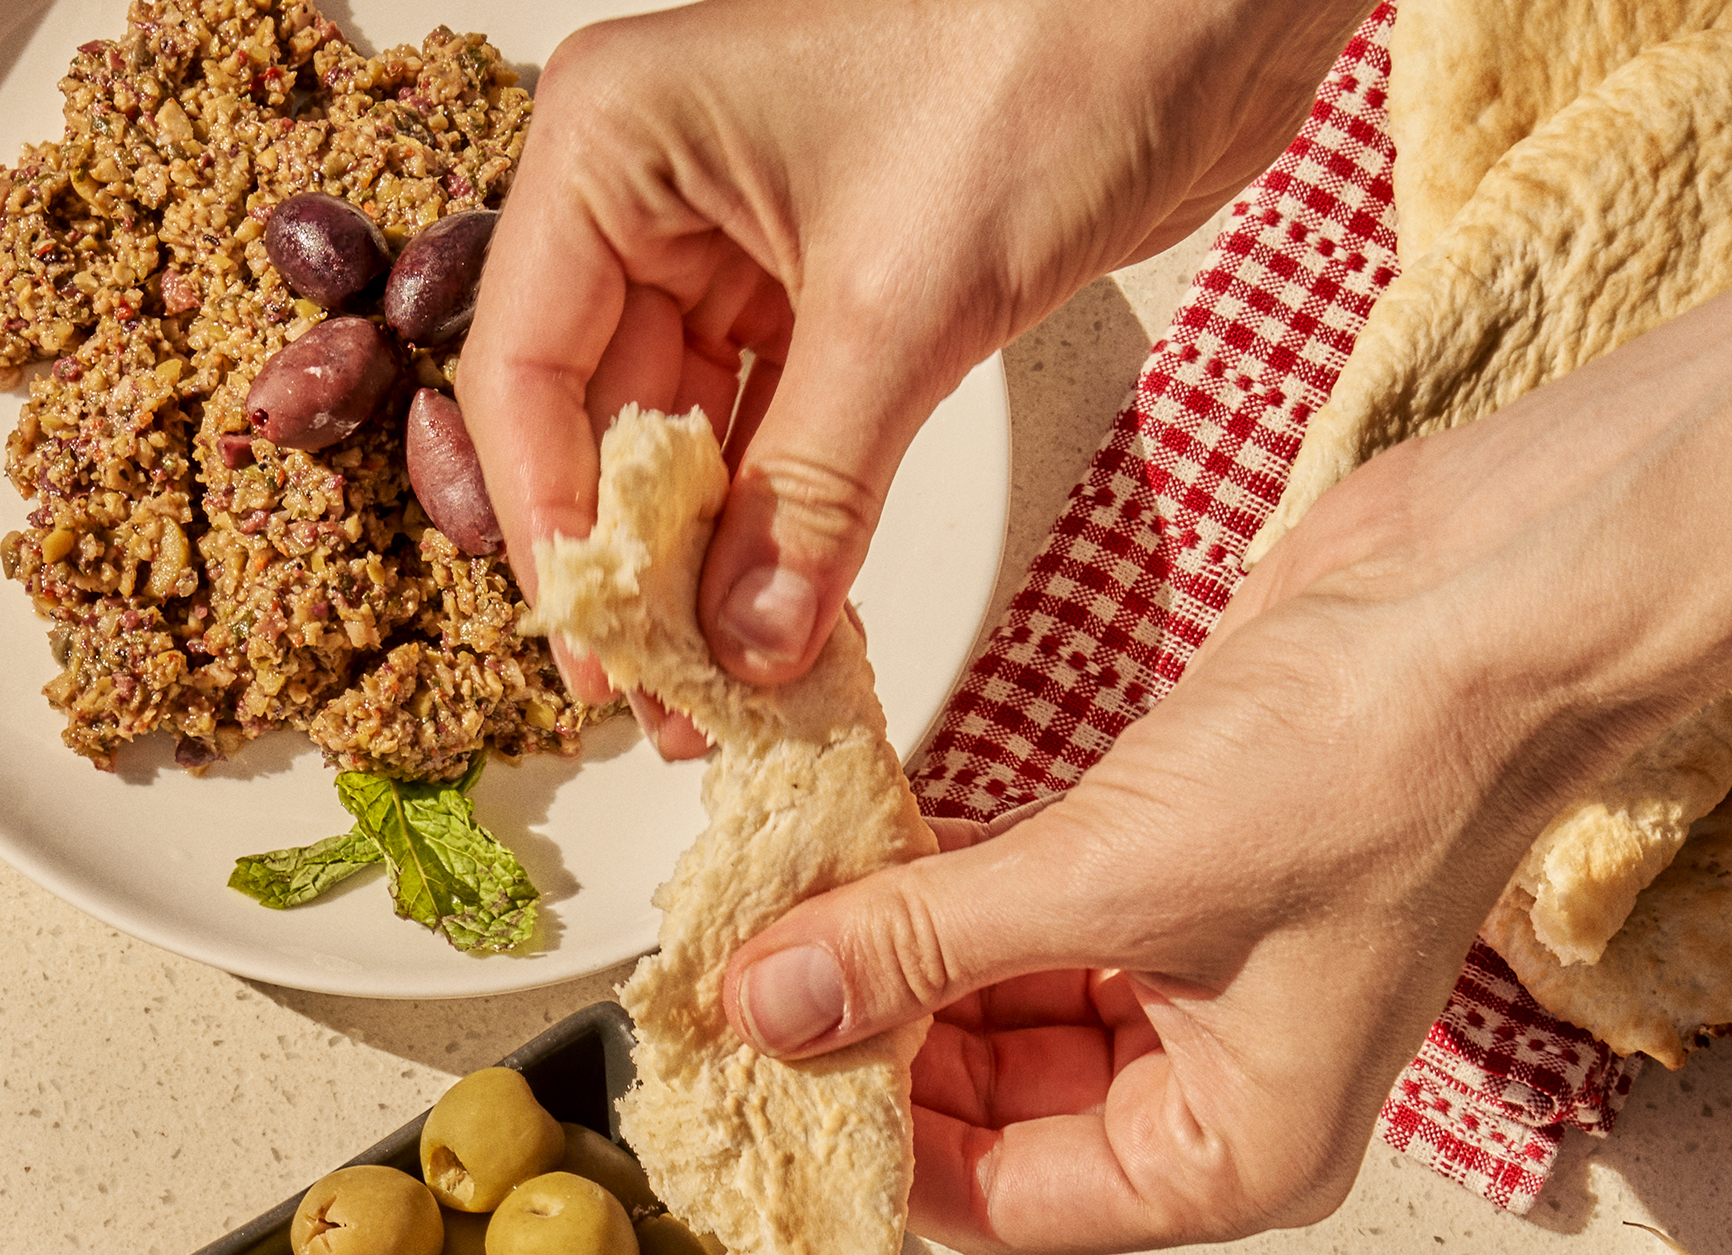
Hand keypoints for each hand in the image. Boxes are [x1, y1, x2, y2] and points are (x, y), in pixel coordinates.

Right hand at [461, 0, 1356, 701]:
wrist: (1204, 10)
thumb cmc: (1048, 56)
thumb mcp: (904, 300)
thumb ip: (813, 490)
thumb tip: (745, 646)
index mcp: (615, 144)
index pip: (528, 370)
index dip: (557, 530)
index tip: (599, 660)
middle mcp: (656, 188)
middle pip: (599, 417)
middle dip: (641, 569)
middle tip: (667, 708)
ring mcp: (742, 239)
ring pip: (690, 439)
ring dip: (712, 568)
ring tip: (729, 696)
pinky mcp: (834, 286)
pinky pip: (777, 434)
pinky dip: (786, 527)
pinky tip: (793, 626)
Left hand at [725, 486, 1651, 1253]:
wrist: (1500, 595)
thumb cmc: (1384, 761)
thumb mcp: (1112, 874)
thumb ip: (923, 944)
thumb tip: (773, 1004)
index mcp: (1233, 1155)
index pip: (997, 1202)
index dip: (869, 1142)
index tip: (749, 1076)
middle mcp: (1219, 1087)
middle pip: (989, 1111)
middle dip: (869, 1044)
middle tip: (742, 985)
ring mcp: (1202, 976)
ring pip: (998, 1005)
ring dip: (895, 958)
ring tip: (781, 914)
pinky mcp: (1178, 867)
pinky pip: (1028, 911)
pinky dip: (945, 887)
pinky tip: (857, 854)